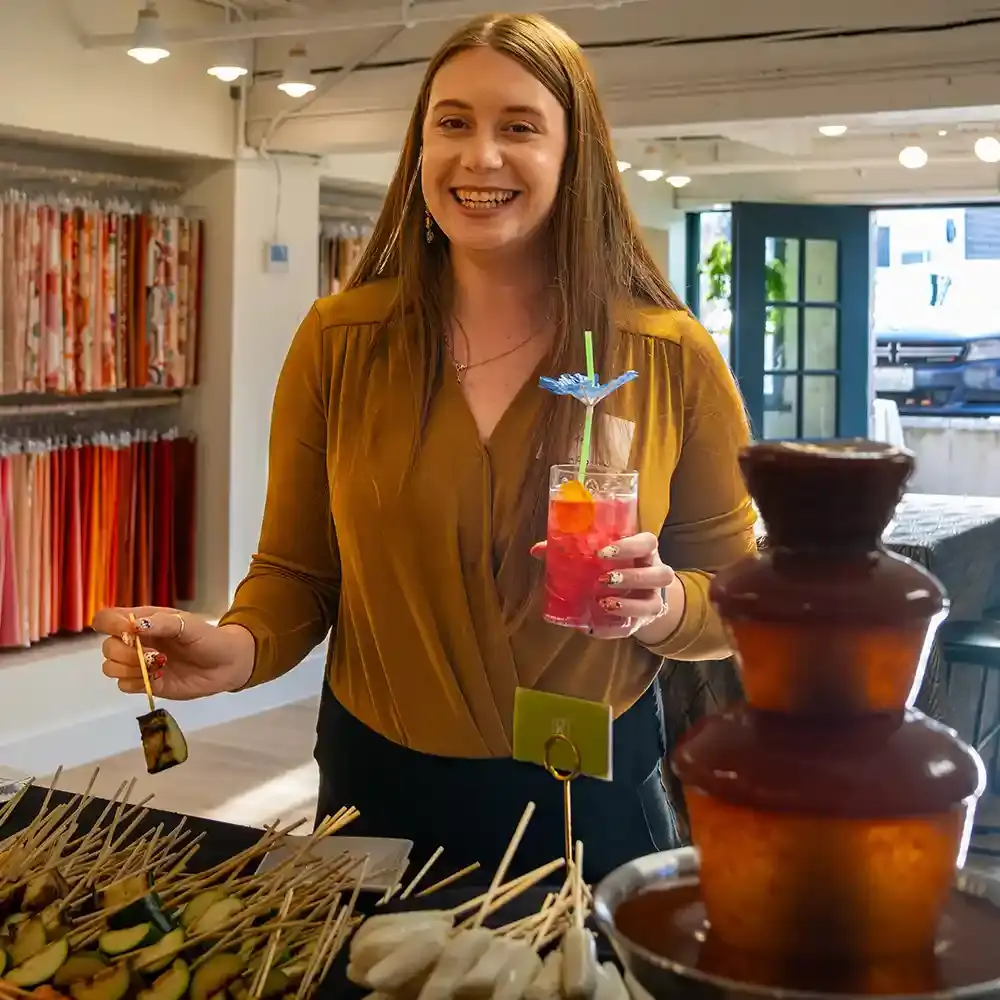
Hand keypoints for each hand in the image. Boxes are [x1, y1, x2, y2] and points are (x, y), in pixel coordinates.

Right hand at [91, 607, 255, 700]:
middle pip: (107, 646)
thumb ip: (161, 623)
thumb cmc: (207, 638)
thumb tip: (132, 626)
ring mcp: (140, 664)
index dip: (108, 624)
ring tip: (155, 666)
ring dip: (128, 668)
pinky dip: (136, 682)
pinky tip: (157, 677)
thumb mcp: (187, 624)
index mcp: (143, 621)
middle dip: (123, 652)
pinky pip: (123, 686)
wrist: (226, 664)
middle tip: (151, 653)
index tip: (127, 632)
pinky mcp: (146, 683)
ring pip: (110, 667)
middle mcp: (136, 642)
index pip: (107, 618)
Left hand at [531, 532, 675, 639]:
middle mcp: (655, 573)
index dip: (630, 546)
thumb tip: (537, 549)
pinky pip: (632, 628)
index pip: (647, 542)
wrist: (637, 592)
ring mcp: (653, 599)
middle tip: (602, 579)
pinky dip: (612, 629)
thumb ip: (571, 549)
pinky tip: (592, 628)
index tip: (604, 552)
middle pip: (659, 574)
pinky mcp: (644, 621)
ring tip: (602, 603)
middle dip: (632, 577)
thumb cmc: (615, 565)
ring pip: (654, 604)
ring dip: (629, 604)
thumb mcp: (600, 554)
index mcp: (644, 551)